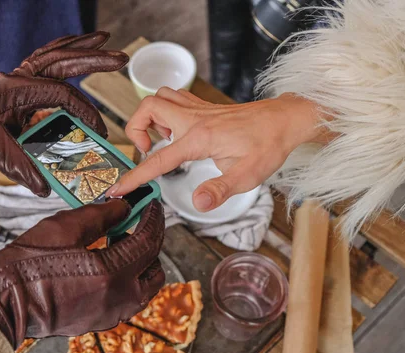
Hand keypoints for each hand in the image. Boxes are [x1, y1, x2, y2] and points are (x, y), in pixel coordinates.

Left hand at [0, 32, 127, 196]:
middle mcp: (19, 77)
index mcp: (15, 92)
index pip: (60, 95)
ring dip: (82, 47)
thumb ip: (21, 168)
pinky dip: (63, 49)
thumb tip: (46, 188)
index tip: (98, 130)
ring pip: (56, 53)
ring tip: (107, 40)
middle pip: (63, 62)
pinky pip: (45, 57)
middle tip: (121, 58)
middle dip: (94, 59)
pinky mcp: (20, 77)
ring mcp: (19, 73)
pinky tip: (77, 45)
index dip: (84, 111)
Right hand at [0, 199, 164, 348]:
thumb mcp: (65, 227)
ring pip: (143, 290)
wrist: (1, 301)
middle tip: (136, 227)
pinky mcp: (97, 323)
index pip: (149, 242)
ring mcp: (108, 315)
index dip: (154, 219)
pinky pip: (124, 301)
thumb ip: (102, 215)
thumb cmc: (27, 263)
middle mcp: (117, 300)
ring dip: (139, 266)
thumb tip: (125, 207)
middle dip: (152, 247)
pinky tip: (104, 266)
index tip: (152, 206)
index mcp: (112, 274)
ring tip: (116, 245)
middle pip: (155, 271)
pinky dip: (125, 282)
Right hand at [107, 89, 323, 211]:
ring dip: (150, 117)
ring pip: (159, 97)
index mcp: (200, 139)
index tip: (117, 188)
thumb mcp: (248, 175)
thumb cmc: (268, 145)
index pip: (158, 159)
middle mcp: (194, 118)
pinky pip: (174, 98)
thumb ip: (220, 189)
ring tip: (160, 140)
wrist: (286, 120)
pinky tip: (176, 130)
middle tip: (147, 151)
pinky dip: (165, 111)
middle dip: (136, 129)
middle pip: (148, 107)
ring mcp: (199, 109)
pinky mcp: (204, 107)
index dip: (135, 176)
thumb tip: (198, 203)